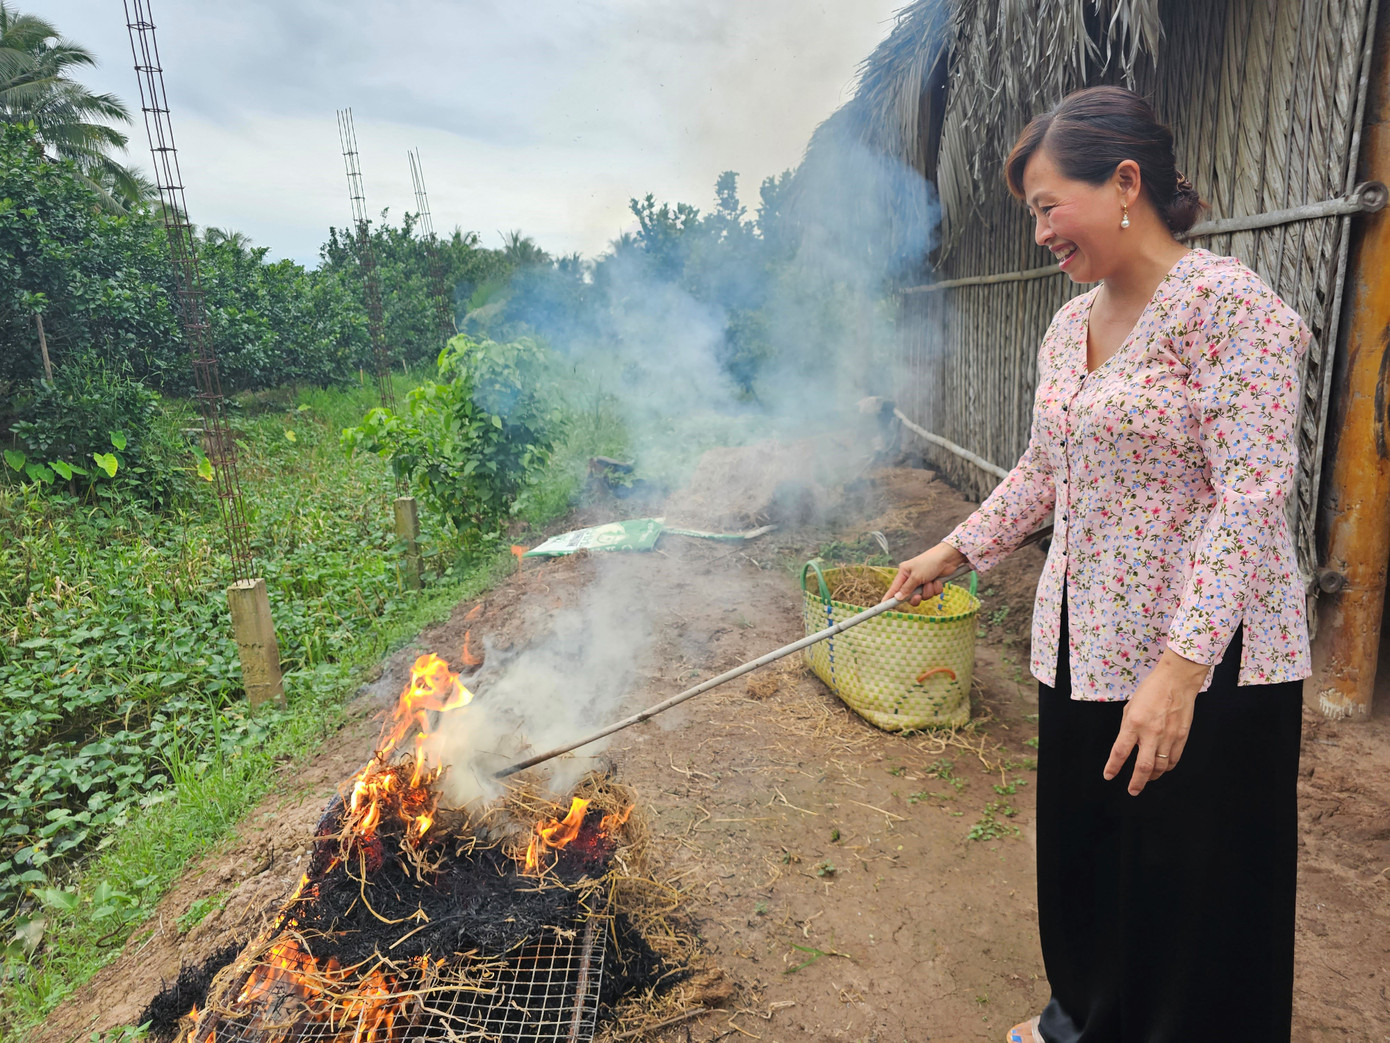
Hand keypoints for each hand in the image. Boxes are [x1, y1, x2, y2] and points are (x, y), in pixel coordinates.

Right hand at [883, 543, 968, 605]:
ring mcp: (922, 581)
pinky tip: (937, 580)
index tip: (883, 605)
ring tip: (931, 581)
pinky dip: (935, 588)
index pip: (894, 588)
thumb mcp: (916, 576)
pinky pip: (932, 593)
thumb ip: (907, 589)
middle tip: (919, 596)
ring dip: (928, 591)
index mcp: (904, 573)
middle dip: (917, 596)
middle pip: (910, 596)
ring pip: (923, 595)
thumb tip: (897, 598)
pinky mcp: (932, 583)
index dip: (889, 597)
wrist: (948, 557)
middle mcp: (912, 578)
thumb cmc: (930, 562)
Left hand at [1102, 649, 1209, 794]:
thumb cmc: (1150, 691)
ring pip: (1161, 767)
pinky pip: (1173, 759)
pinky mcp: (1182, 737)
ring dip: (1152, 776)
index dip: (1113, 767)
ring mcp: (1169, 736)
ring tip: (1145, 779)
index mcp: (1134, 723)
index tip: (1108, 775)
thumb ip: (1127, 728)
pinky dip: (1166, 767)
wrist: (1176, 681)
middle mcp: (1151, 732)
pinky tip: (1161, 768)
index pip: (1120, 751)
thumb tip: (1126, 747)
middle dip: (1137, 782)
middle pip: (1143, 766)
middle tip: (1132, 791)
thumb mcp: (1130, 707)